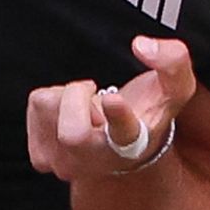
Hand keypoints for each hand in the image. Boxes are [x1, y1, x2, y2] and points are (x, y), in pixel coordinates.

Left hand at [25, 36, 197, 181]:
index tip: (112, 99)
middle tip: (94, 92)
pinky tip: (69, 115)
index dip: (118, 116)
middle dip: (77, 95)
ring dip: (66, 95)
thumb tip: (142, 45)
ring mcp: (66, 163)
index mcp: (133, 143)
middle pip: (72, 131)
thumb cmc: (149, 113)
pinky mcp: (42, 157)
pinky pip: (35, 108)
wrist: (124, 148)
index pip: (125, 133)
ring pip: (48, 106)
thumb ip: (173, 61)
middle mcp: (98, 160)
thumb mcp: (174, 87)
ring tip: (86, 107)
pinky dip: (50, 102)